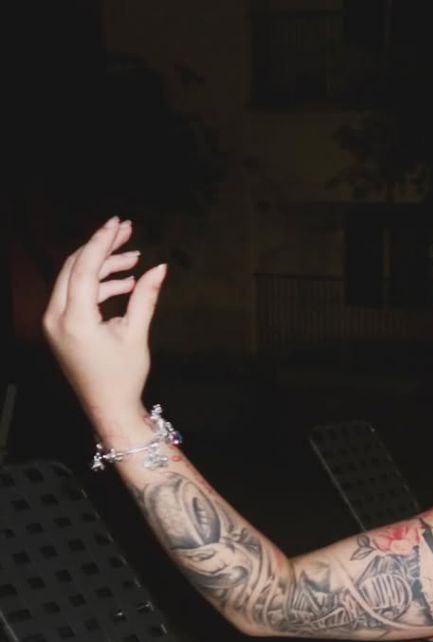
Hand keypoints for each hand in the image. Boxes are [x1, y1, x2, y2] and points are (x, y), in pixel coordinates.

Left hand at [42, 216, 167, 428]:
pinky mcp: (59, 327)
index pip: (84, 267)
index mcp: (75, 320)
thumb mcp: (136, 335)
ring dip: (103, 268)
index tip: (119, 224)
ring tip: (134, 262)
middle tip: (127, 233)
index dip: (103, 242)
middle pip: (75, 267)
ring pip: (75, 279)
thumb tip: (160, 268)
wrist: (107, 409)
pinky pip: (75, 295)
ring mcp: (54, 322)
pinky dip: (97, 286)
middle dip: (102, 248)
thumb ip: (146, 297)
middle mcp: (56, 318)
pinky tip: (124, 284)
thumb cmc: (123, 377)